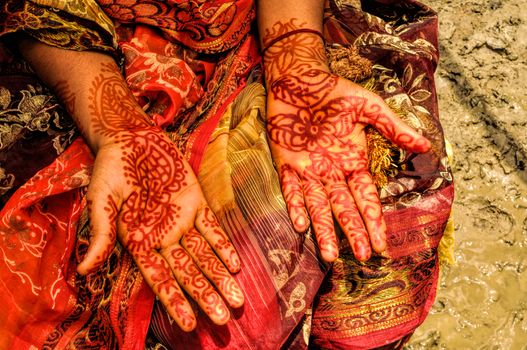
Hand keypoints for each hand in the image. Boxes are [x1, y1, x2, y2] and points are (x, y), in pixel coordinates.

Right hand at [75, 64, 243, 331]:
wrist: (132, 139)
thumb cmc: (111, 170)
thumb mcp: (101, 200)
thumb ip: (101, 234)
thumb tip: (83, 269)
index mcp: (139, 242)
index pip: (160, 279)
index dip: (175, 301)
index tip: (189, 324)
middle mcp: (163, 237)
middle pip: (188, 273)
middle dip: (206, 295)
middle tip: (224, 321)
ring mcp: (182, 221)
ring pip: (205, 255)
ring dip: (221, 276)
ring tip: (237, 301)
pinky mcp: (196, 203)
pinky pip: (212, 228)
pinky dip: (223, 244)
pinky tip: (236, 264)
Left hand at [263, 29, 429, 262]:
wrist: (300, 78)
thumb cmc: (335, 91)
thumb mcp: (369, 107)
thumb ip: (393, 127)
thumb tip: (426, 146)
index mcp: (353, 162)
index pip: (366, 198)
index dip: (374, 221)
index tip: (382, 244)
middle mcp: (332, 172)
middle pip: (344, 208)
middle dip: (354, 232)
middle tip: (362, 256)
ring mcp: (309, 170)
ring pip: (318, 206)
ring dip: (324, 229)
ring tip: (330, 255)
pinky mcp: (286, 163)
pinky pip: (291, 188)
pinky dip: (295, 205)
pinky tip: (301, 224)